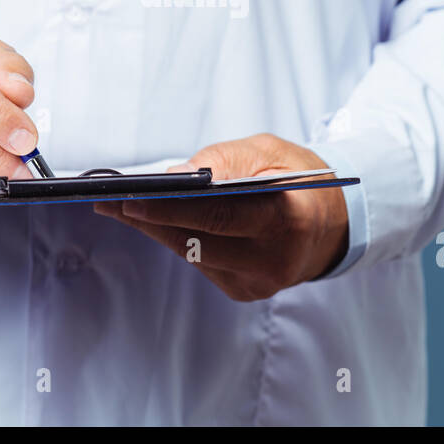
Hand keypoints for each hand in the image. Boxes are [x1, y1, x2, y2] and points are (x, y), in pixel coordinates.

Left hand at [94, 134, 348, 300]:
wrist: (333, 222)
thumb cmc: (299, 178)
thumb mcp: (269, 152)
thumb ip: (224, 161)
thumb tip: (177, 176)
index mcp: (289, 218)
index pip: (222, 215)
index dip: (173, 207)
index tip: (132, 197)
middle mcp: (275, 259)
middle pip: (198, 240)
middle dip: (151, 218)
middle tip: (110, 200)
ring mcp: (259, 282)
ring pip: (192, 254)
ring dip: (156, 228)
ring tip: (120, 206)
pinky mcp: (245, 291)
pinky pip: (200, 263)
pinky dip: (177, 239)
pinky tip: (153, 222)